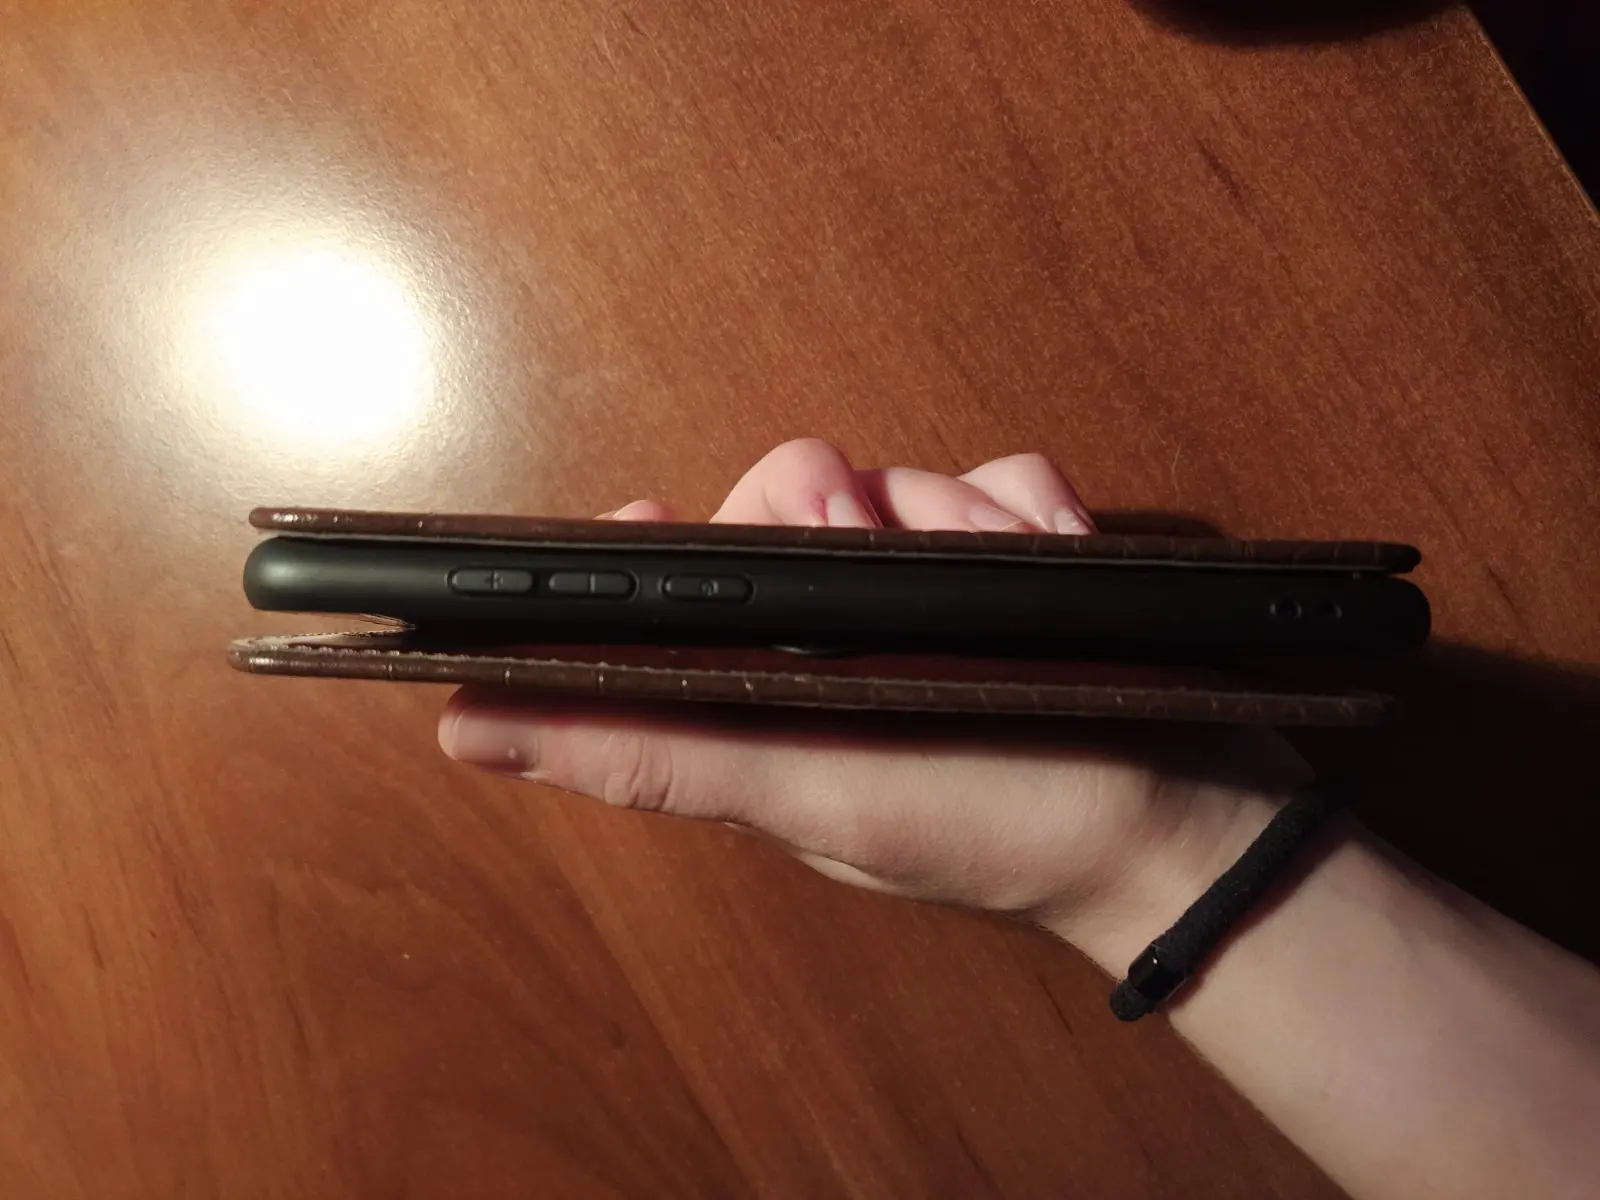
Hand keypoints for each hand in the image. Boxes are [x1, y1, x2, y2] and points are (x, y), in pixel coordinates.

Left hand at [438, 439, 1307, 964]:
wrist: (1186, 824)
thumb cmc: (992, 826)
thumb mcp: (804, 796)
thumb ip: (648, 753)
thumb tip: (463, 729)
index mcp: (766, 687)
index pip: (678, 575)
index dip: (675, 537)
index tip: (685, 517)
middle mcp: (836, 637)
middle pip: (797, 497)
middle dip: (855, 512)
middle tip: (896, 559)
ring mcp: (930, 598)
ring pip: (901, 478)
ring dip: (956, 513)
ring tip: (1002, 570)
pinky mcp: (1012, 565)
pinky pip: (999, 479)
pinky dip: (1027, 504)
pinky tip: (1052, 552)